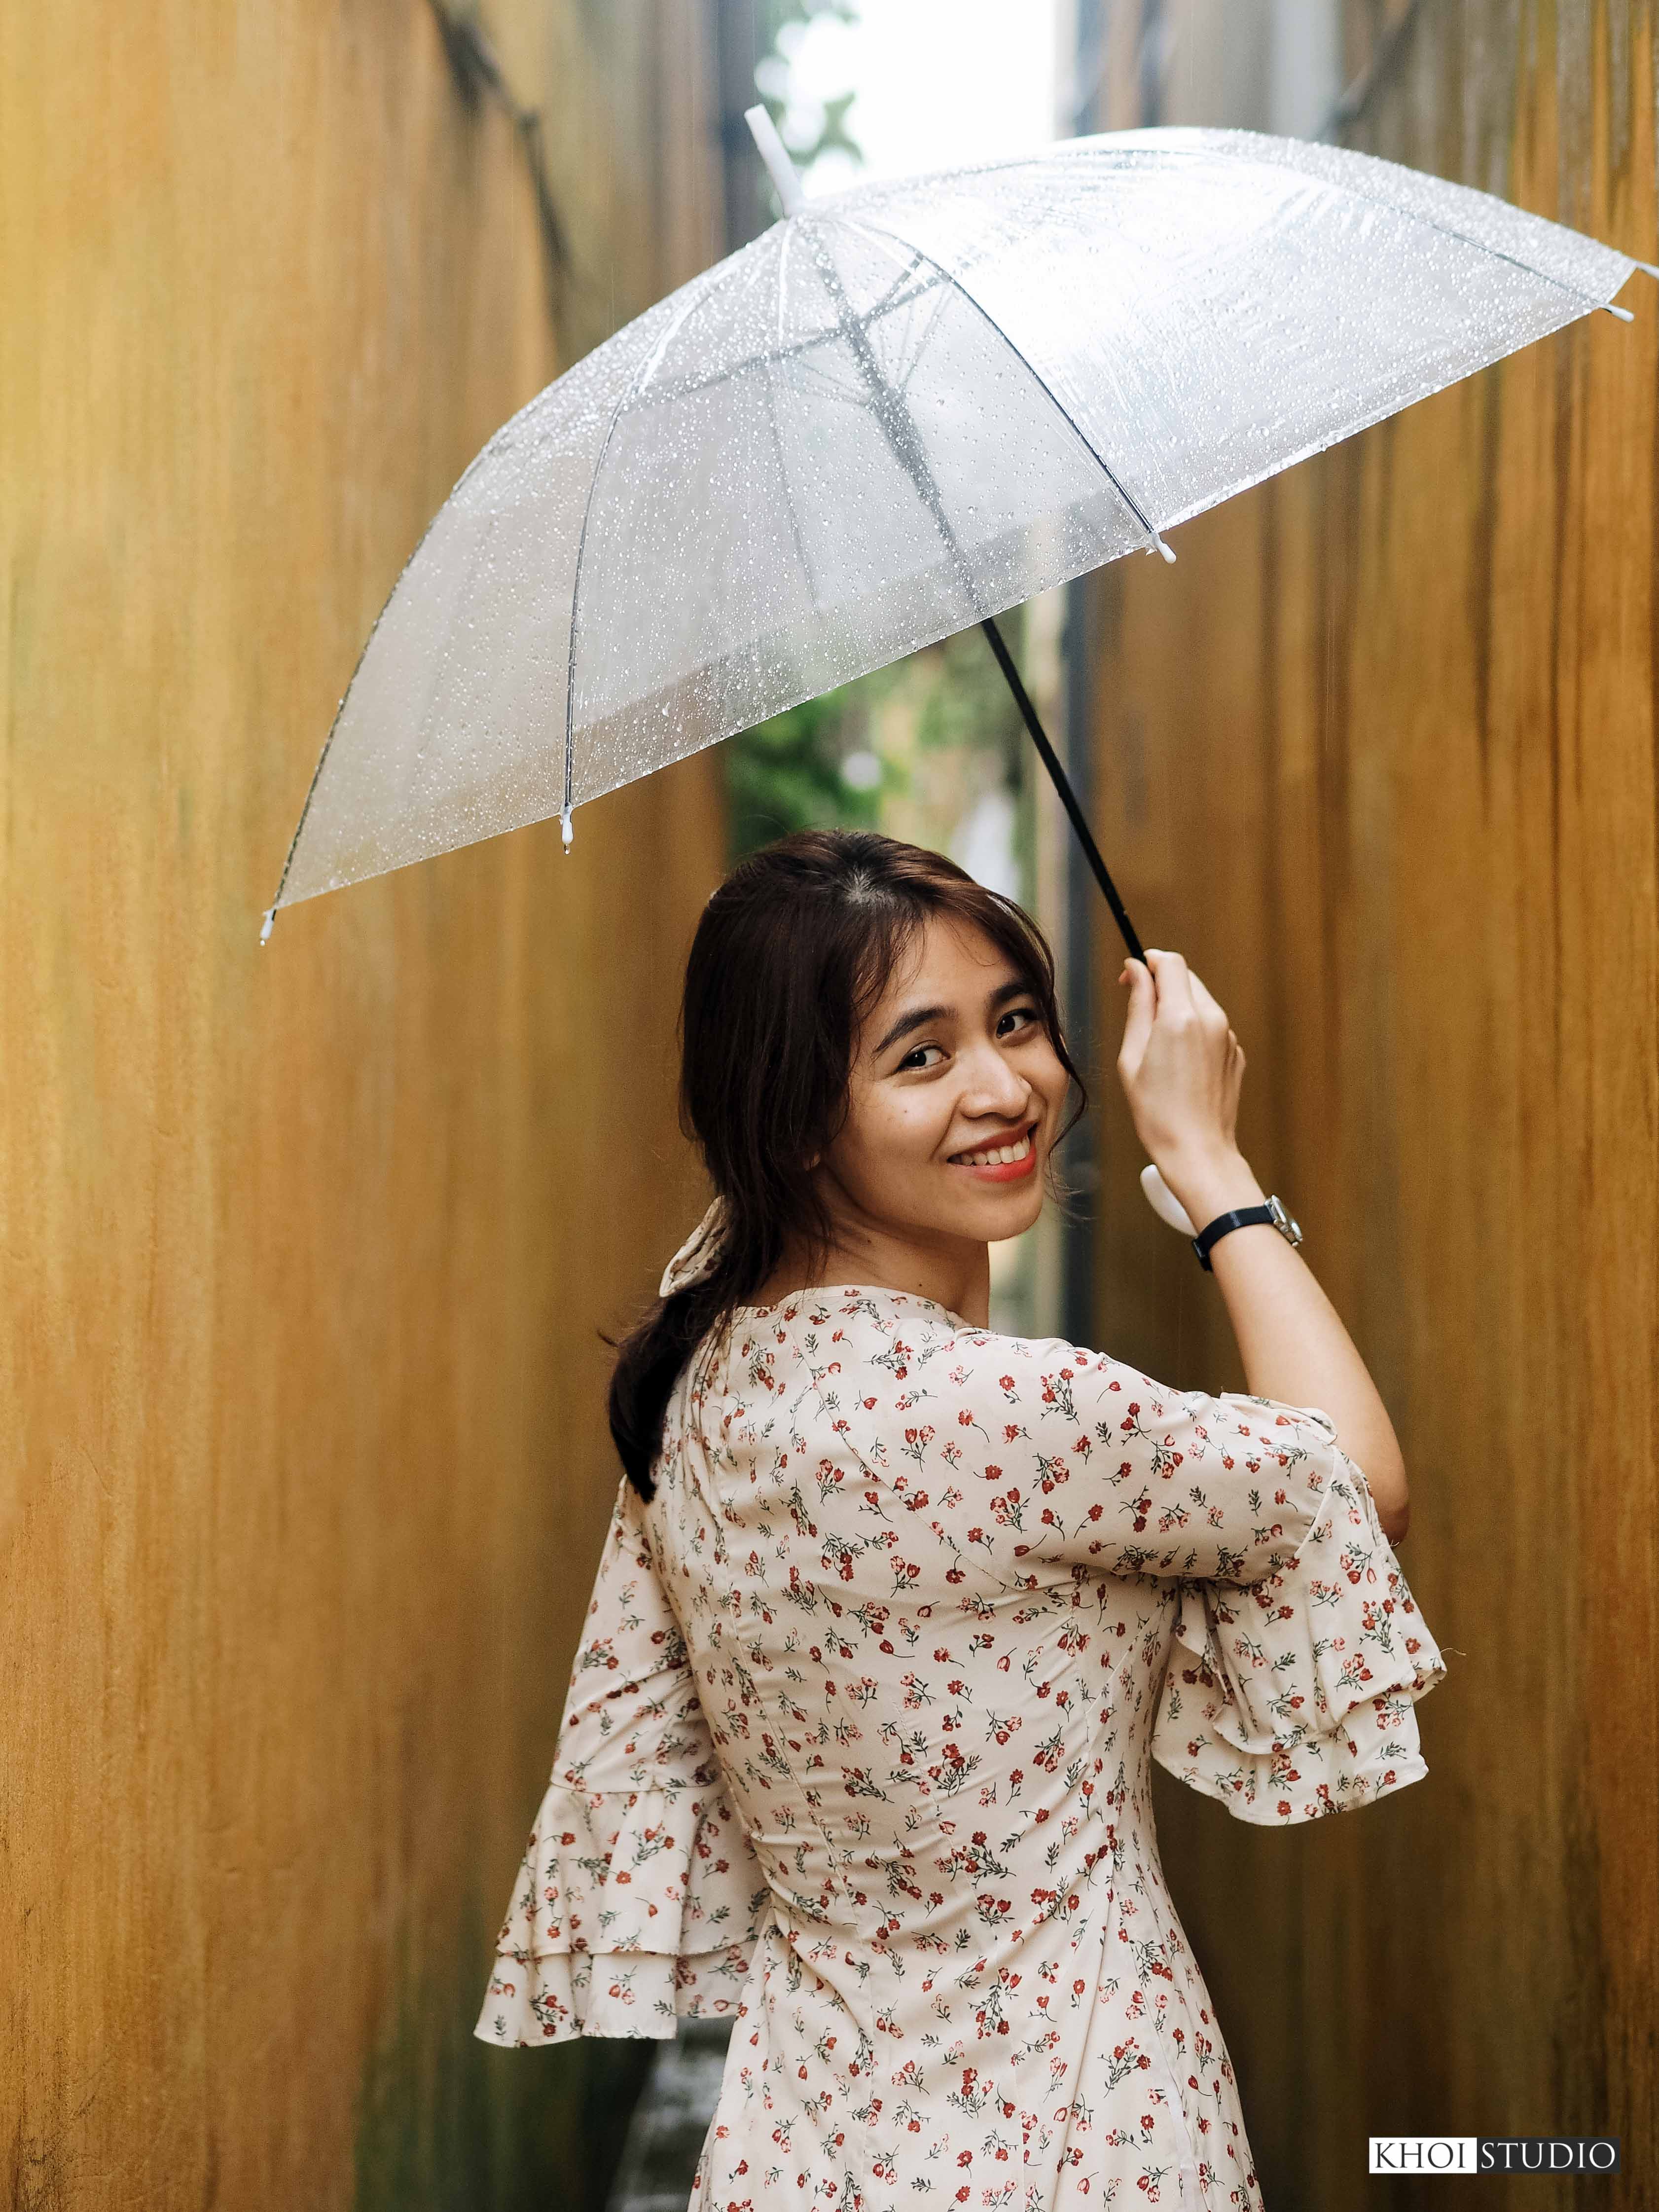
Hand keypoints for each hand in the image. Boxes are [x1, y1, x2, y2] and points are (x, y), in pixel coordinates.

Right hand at [1116, 950, 1259, 1223]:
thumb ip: (1137, 1007)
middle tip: (1140, 1012)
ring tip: (1160, 1048)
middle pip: (1187, 978)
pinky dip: (1195, 1032)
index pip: (1171, 963)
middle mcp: (1211, 1019)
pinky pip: (1213, 1028)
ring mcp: (1228, 1036)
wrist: (1198, 1151)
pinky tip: (1181, 1065)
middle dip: (1162, 985)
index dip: (1149, 962)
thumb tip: (1135, 970)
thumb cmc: (1157, 1112)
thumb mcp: (1131, 1057)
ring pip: (1201, 1002)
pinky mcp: (1237, 1054)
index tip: (1133, 975)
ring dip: (1179, 1009)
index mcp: (1181, 1016)